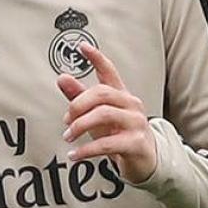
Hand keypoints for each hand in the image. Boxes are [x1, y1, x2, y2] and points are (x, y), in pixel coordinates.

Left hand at [55, 42, 157, 183]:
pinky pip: (107, 143)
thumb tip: (62, 78)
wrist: (146, 161)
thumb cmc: (120, 135)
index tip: (82, 46)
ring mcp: (136, 123)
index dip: (97, 58)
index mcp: (121, 95)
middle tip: (66, 120)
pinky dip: (86, 150)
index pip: (110, 72)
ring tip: (68, 136)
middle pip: (101, 93)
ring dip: (80, 126)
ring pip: (104, 114)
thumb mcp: (97, 116)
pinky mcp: (136, 143)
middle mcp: (131, 105)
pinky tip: (75, 155)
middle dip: (78, 105)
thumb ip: (80, 97)